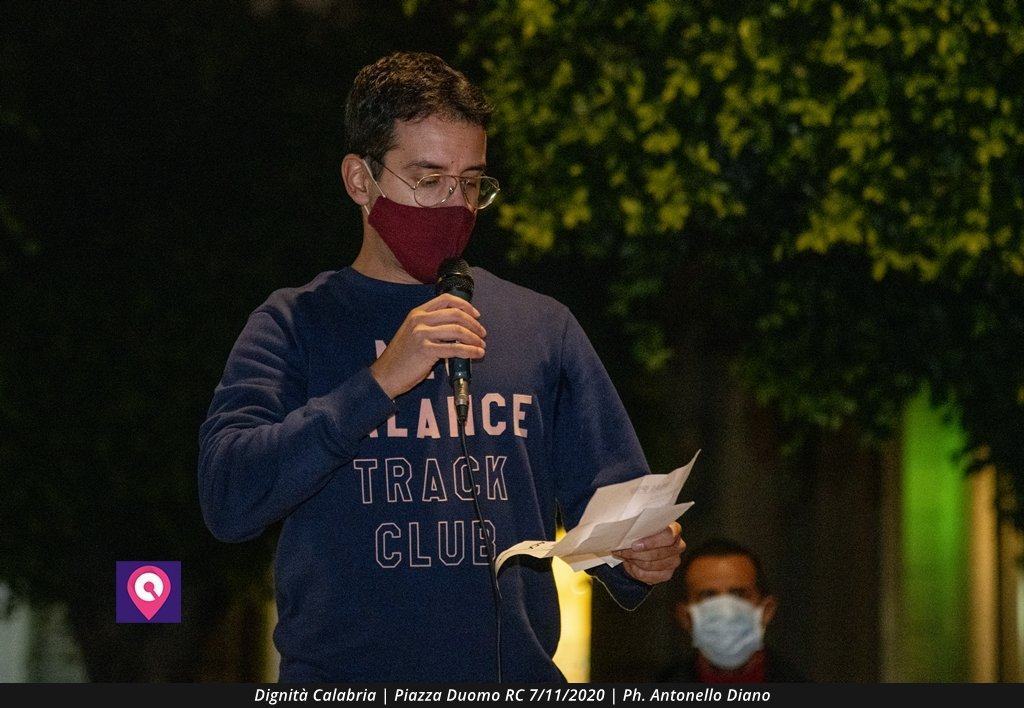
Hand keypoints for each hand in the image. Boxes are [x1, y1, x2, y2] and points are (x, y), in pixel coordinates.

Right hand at [370, 293, 486, 398]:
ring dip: (474, 338)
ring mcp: (422, 334)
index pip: (446, 300)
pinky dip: (470, 351)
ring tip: (481, 346)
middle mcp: (419, 320)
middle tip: (482, 333)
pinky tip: (476, 354)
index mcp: (417, 313)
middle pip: (456, 314)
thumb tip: (459, 329)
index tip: (476, 315)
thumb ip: (432, 326)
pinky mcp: (426, 350)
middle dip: (473, 324)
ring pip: (457, 331)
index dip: (465, 305)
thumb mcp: (413, 333)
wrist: (386, 374)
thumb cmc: (402, 356)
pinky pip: (454, 349)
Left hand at [612, 521, 684, 584]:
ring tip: (626, 556)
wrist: (642, 549)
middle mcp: (679, 546)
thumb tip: (623, 534)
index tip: (635, 545)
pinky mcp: (668, 574)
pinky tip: (632, 565)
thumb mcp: (641, 528)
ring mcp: (674, 561)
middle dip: (637, 554)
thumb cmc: (643, 534)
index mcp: (675, 530)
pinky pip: (649, 576)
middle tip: (622, 551)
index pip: (668, 536)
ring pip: (651, 565)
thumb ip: (637, 529)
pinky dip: (636, 571)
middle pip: (659, 553)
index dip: (652, 542)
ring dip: (634, 562)